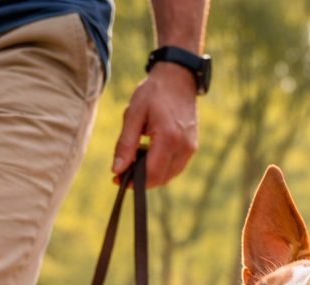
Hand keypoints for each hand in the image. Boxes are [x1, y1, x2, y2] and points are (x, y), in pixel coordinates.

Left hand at [112, 62, 197, 187]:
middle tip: (123, 170)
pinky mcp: (192, 147)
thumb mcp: (133, 114)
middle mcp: (183, 147)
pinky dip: (161, 167)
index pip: (152, 174)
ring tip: (136, 159)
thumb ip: (125, 144)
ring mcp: (190, 148)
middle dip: (141, 180)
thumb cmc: (153, 92)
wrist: (178, 77)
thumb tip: (117, 169)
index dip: (133, 182)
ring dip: (151, 174)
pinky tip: (149, 154)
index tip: (117, 179)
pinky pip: (175, 167)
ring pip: (169, 176)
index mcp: (168, 138)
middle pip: (161, 178)